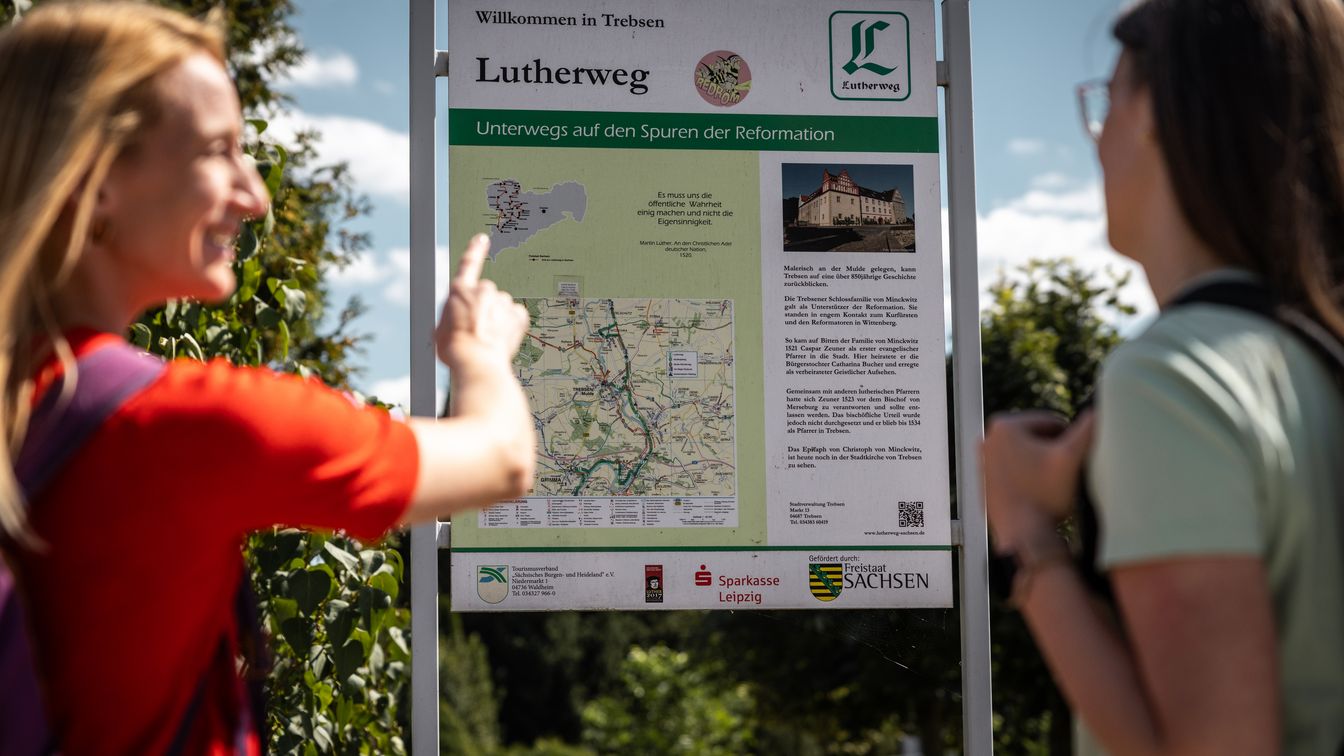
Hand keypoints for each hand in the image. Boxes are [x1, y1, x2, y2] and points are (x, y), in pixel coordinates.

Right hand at [435, 233, 529, 370]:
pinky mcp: (518, 315)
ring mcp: (503, 301)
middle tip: (477, 331)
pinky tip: (501, 340)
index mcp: (460, 291)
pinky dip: (511, 326)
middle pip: (486, 295)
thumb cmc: (455, 350)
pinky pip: (515, 317)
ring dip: (497, 319)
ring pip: (501, 307)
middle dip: (484, 309)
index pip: (468, 263)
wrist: (477, 363)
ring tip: (487, 339)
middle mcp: (484, 290)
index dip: (475, 250)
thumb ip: (453, 314)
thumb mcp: (441, 329)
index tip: (482, 239)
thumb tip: (459, 316)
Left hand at [981, 410, 1094, 552]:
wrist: (1023, 536)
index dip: (1069, 442)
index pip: (1052, 422)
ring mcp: (983, 459)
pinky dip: (1030, 477)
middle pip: (1038, 438)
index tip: (1071, 464)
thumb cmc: (1045, 496)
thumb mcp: (1071, 458)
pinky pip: (1017, 470)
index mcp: (1004, 425)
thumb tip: (1098, 410)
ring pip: (1029, 454)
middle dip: (1054, 453)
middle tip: (1060, 477)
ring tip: (1049, 487)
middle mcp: (988, 438)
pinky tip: (1038, 495)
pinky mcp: (985, 478)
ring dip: (1043, 465)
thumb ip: (1087, 429)